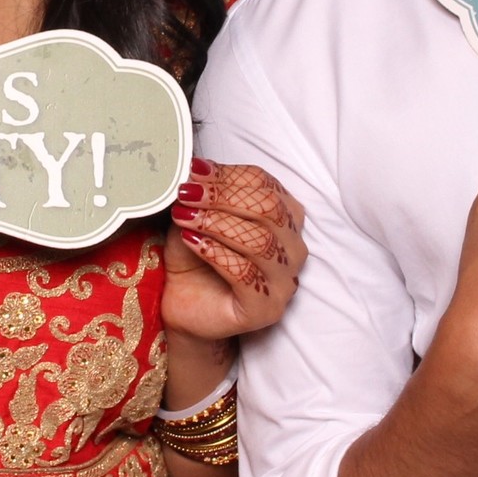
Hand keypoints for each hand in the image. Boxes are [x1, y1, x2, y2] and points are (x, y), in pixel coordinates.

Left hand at [160, 159, 307, 341]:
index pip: (266, 185)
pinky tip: (193, 242)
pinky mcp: (266, 309)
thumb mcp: (198, 216)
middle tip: (187, 194)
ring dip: (218, 223)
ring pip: (261, 241)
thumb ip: (203, 194)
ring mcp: (284, 281)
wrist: (185, 305)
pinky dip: (216, 253)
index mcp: (285, 218)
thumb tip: (195, 167)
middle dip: (224, 197)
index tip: (194, 172)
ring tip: (186, 218)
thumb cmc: (196, 258)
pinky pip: (246, 274)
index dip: (229, 175)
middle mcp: (293, 248)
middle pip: (270, 210)